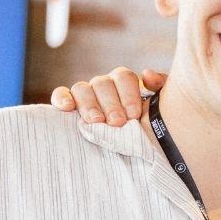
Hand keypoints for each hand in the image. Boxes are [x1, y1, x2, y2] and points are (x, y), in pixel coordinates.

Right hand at [48, 67, 164, 126]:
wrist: (140, 144)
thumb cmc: (148, 124)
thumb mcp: (160, 107)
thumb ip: (160, 87)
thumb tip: (147, 75)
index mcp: (125, 83)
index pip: (124, 77)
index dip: (128, 94)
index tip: (135, 114)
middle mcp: (104, 86)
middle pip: (102, 83)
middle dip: (111, 104)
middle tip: (118, 122)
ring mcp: (86, 94)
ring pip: (82, 89)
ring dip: (89, 104)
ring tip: (97, 122)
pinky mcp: (69, 104)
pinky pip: (61, 95)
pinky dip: (62, 98)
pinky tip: (67, 108)